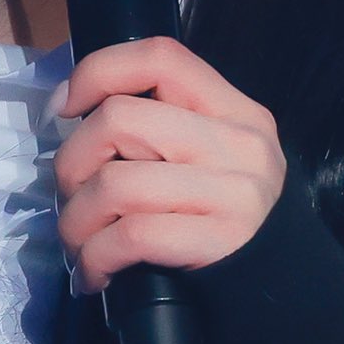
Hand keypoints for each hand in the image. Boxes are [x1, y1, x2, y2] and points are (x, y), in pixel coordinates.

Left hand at [51, 37, 287, 295]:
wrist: (278, 286)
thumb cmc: (222, 214)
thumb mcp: (210, 154)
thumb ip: (162, 124)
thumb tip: (70, 110)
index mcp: (232, 109)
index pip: (159, 57)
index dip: (99, 72)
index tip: (65, 107)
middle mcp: (239, 142)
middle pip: (119, 119)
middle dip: (71, 162)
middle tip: (70, 196)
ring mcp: (235, 192)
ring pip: (115, 184)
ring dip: (75, 221)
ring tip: (76, 243)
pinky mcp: (221, 243)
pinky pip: (130, 236)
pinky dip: (95, 258)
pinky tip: (93, 274)